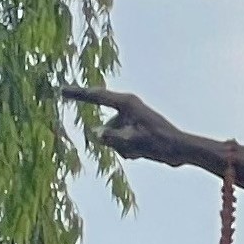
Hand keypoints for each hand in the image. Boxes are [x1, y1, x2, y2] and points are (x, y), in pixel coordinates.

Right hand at [60, 85, 223, 170]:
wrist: (182, 150)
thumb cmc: (161, 142)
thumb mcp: (134, 141)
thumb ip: (112, 137)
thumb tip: (94, 133)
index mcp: (128, 104)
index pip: (97, 97)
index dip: (78, 95)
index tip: (60, 90)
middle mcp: (128, 108)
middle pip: (105, 126)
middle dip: (115, 140)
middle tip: (137, 143)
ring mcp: (130, 119)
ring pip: (111, 137)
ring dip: (121, 147)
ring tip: (142, 150)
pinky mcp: (134, 129)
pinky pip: (119, 141)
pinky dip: (126, 149)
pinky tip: (142, 152)